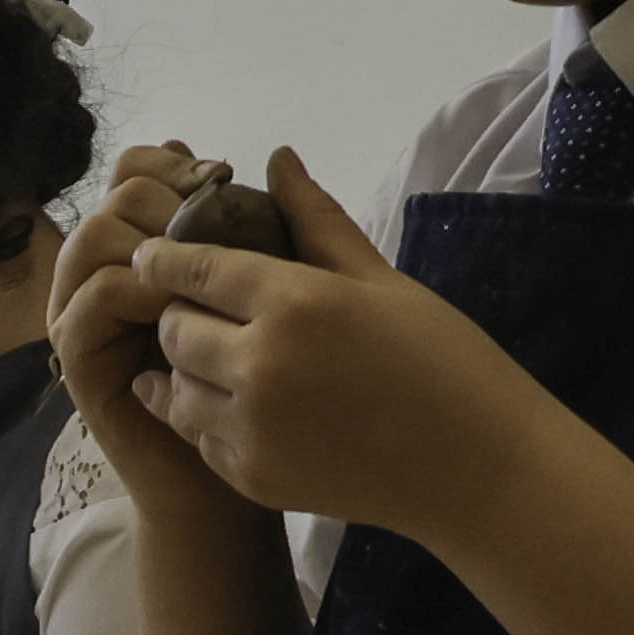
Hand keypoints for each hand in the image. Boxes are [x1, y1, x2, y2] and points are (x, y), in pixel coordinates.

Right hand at [47, 144, 261, 538]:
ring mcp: (87, 314)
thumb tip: (276, 156)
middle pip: (111, 196)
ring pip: (90, 240)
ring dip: (146, 243)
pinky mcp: (82, 360)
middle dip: (163, 200)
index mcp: (149, 245)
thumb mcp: (282, 287)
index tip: (224, 180)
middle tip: (213, 227)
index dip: (170, 162)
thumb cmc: (272, 380)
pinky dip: (132, 292)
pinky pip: (89, 302)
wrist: (254, 462)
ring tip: (196, 270)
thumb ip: (275, 225)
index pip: (133, 170)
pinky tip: (179, 308)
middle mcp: (108, 270)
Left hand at [122, 151, 545, 535]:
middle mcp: (259, 364)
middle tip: (209, 312)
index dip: (163, 258)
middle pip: (173, 328)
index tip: (154, 255)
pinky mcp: (251, 477)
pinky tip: (247, 407)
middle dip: (181, 314)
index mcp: (295, 303)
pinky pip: (197, 436)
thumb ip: (318, 221)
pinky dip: (209, 419)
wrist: (479, 469)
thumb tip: (278, 158)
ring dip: (189, 369)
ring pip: (174, 386)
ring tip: (228, 361)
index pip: (192, 268)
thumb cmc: (445, 362)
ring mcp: (251, 428)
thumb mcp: (384, 282)